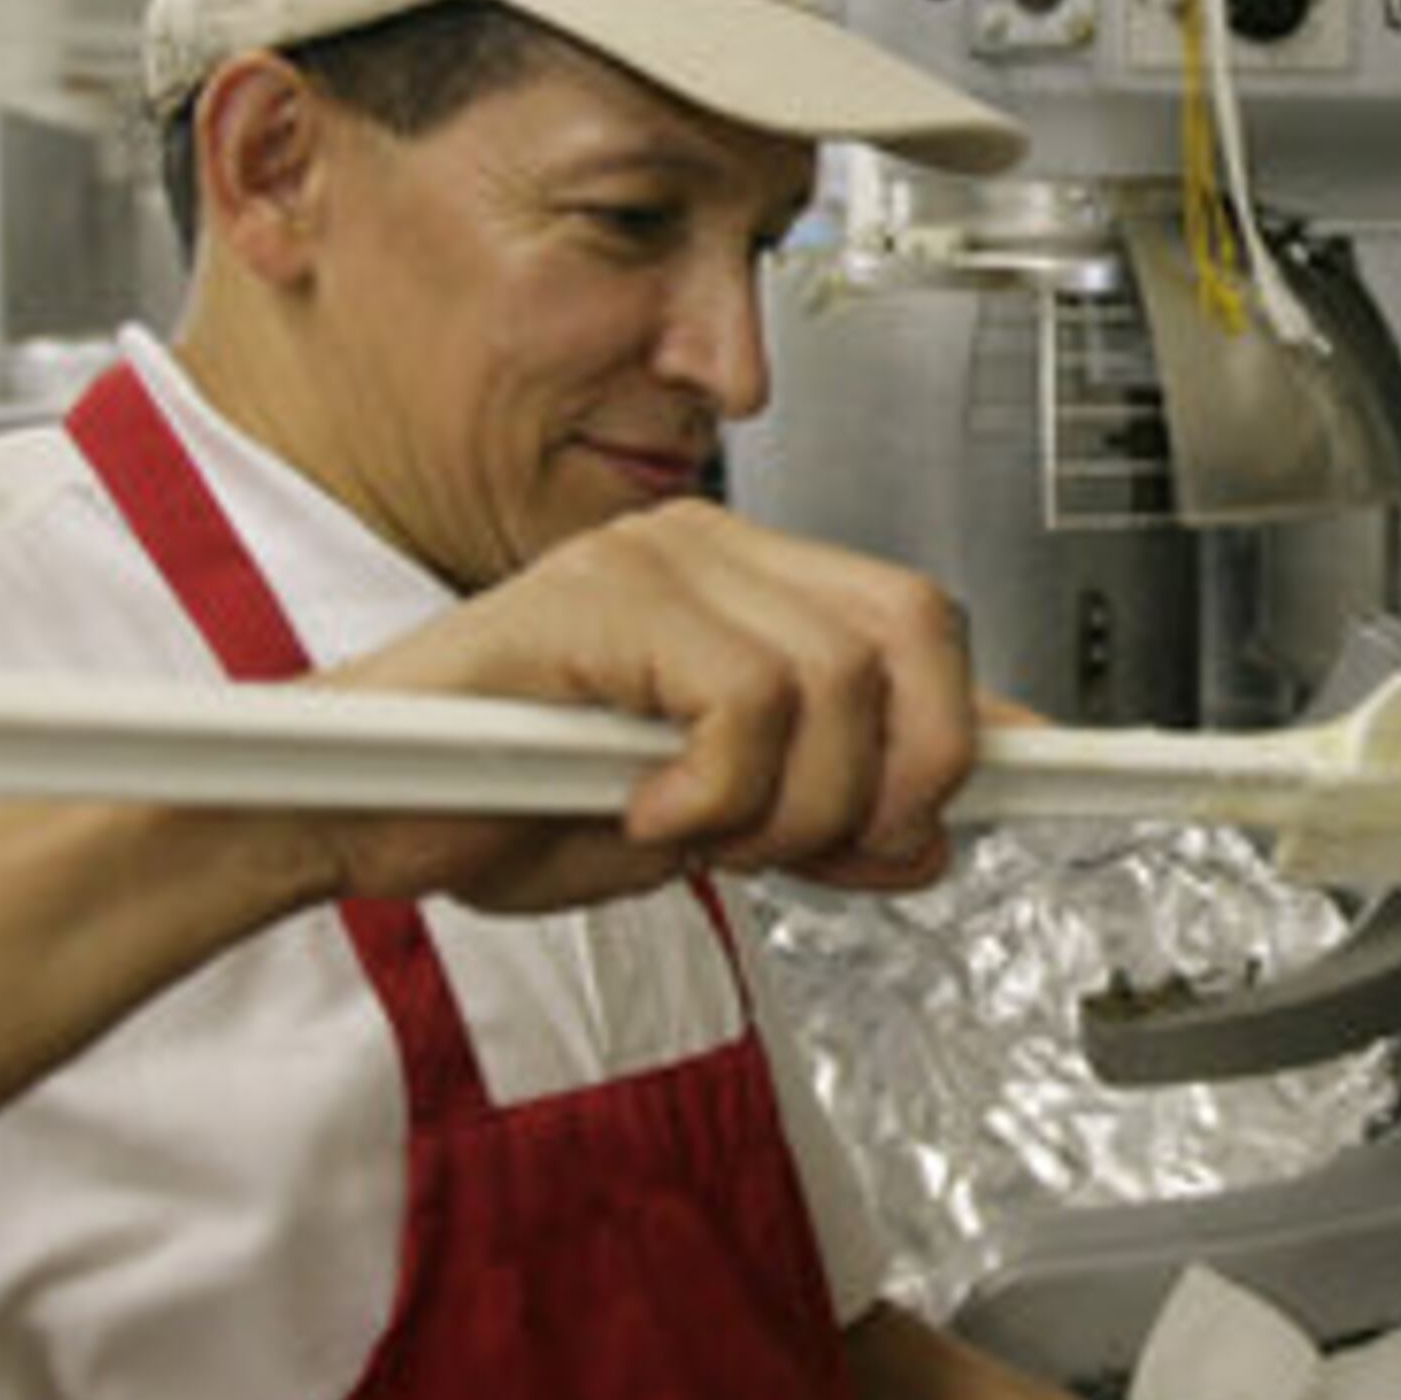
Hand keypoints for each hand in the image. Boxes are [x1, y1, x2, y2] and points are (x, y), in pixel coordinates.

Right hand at [292, 499, 977, 910]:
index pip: (913, 620)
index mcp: (742, 589)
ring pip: (839, 680)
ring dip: (791, 803)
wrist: (340, 817)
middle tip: (825, 850)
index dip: (988, 703)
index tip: (1060, 768)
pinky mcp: (595, 598)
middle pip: (914, 631)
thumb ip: (823, 813)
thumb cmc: (495, 810)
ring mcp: (651, 560)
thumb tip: (939, 826)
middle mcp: (709, 550)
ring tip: (694, 833)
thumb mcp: (703, 827)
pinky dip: (715, 789)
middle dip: (904, 771)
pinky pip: (743, 701)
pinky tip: (644, 811)